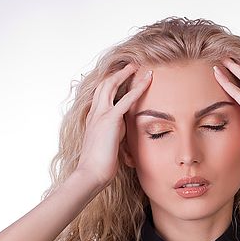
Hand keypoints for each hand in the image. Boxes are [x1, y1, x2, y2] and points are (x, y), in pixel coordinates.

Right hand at [75, 63, 151, 186]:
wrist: (91, 174)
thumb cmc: (99, 167)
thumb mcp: (108, 147)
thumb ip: (116, 137)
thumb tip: (126, 135)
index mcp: (93, 119)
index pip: (102, 96)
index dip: (112, 85)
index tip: (123, 79)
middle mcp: (95, 113)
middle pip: (104, 85)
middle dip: (118, 73)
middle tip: (131, 66)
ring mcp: (100, 115)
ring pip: (111, 85)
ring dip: (125, 73)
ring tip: (138, 66)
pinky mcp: (110, 120)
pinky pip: (126, 99)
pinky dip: (138, 88)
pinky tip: (148, 80)